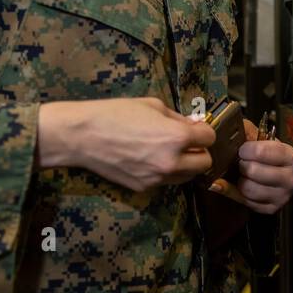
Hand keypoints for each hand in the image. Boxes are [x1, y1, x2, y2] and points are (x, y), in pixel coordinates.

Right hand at [39, 97, 215, 191]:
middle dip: (200, 151)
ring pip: (187, 176)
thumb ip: (178, 117)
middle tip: (186, 142)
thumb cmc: (116, 113)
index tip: (194, 128)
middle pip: (205, 163)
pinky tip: (149, 159)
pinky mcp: (144, 187)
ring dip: (185, 164)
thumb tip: (194, 124)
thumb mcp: (152, 105)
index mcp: (177, 137)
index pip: (209, 138)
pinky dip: (165, 172)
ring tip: (168, 151)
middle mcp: (172, 162)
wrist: (82, 136)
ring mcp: (158, 178)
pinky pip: (165, 181)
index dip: (203, 131)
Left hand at [211, 118, 292, 213]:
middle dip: (242, 165)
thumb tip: (228, 131)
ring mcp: (283, 196)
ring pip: (248, 188)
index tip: (244, 150)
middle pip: (253, 171)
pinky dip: (238, 193)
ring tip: (245, 175)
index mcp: (291, 157)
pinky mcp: (272, 209)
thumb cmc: (264, 154)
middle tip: (243, 163)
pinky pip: (245, 202)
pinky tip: (243, 185)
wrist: (270, 171)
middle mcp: (291, 178)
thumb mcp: (258, 136)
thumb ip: (246, 131)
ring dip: (240, 180)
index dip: (246, 150)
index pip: (261, 152)